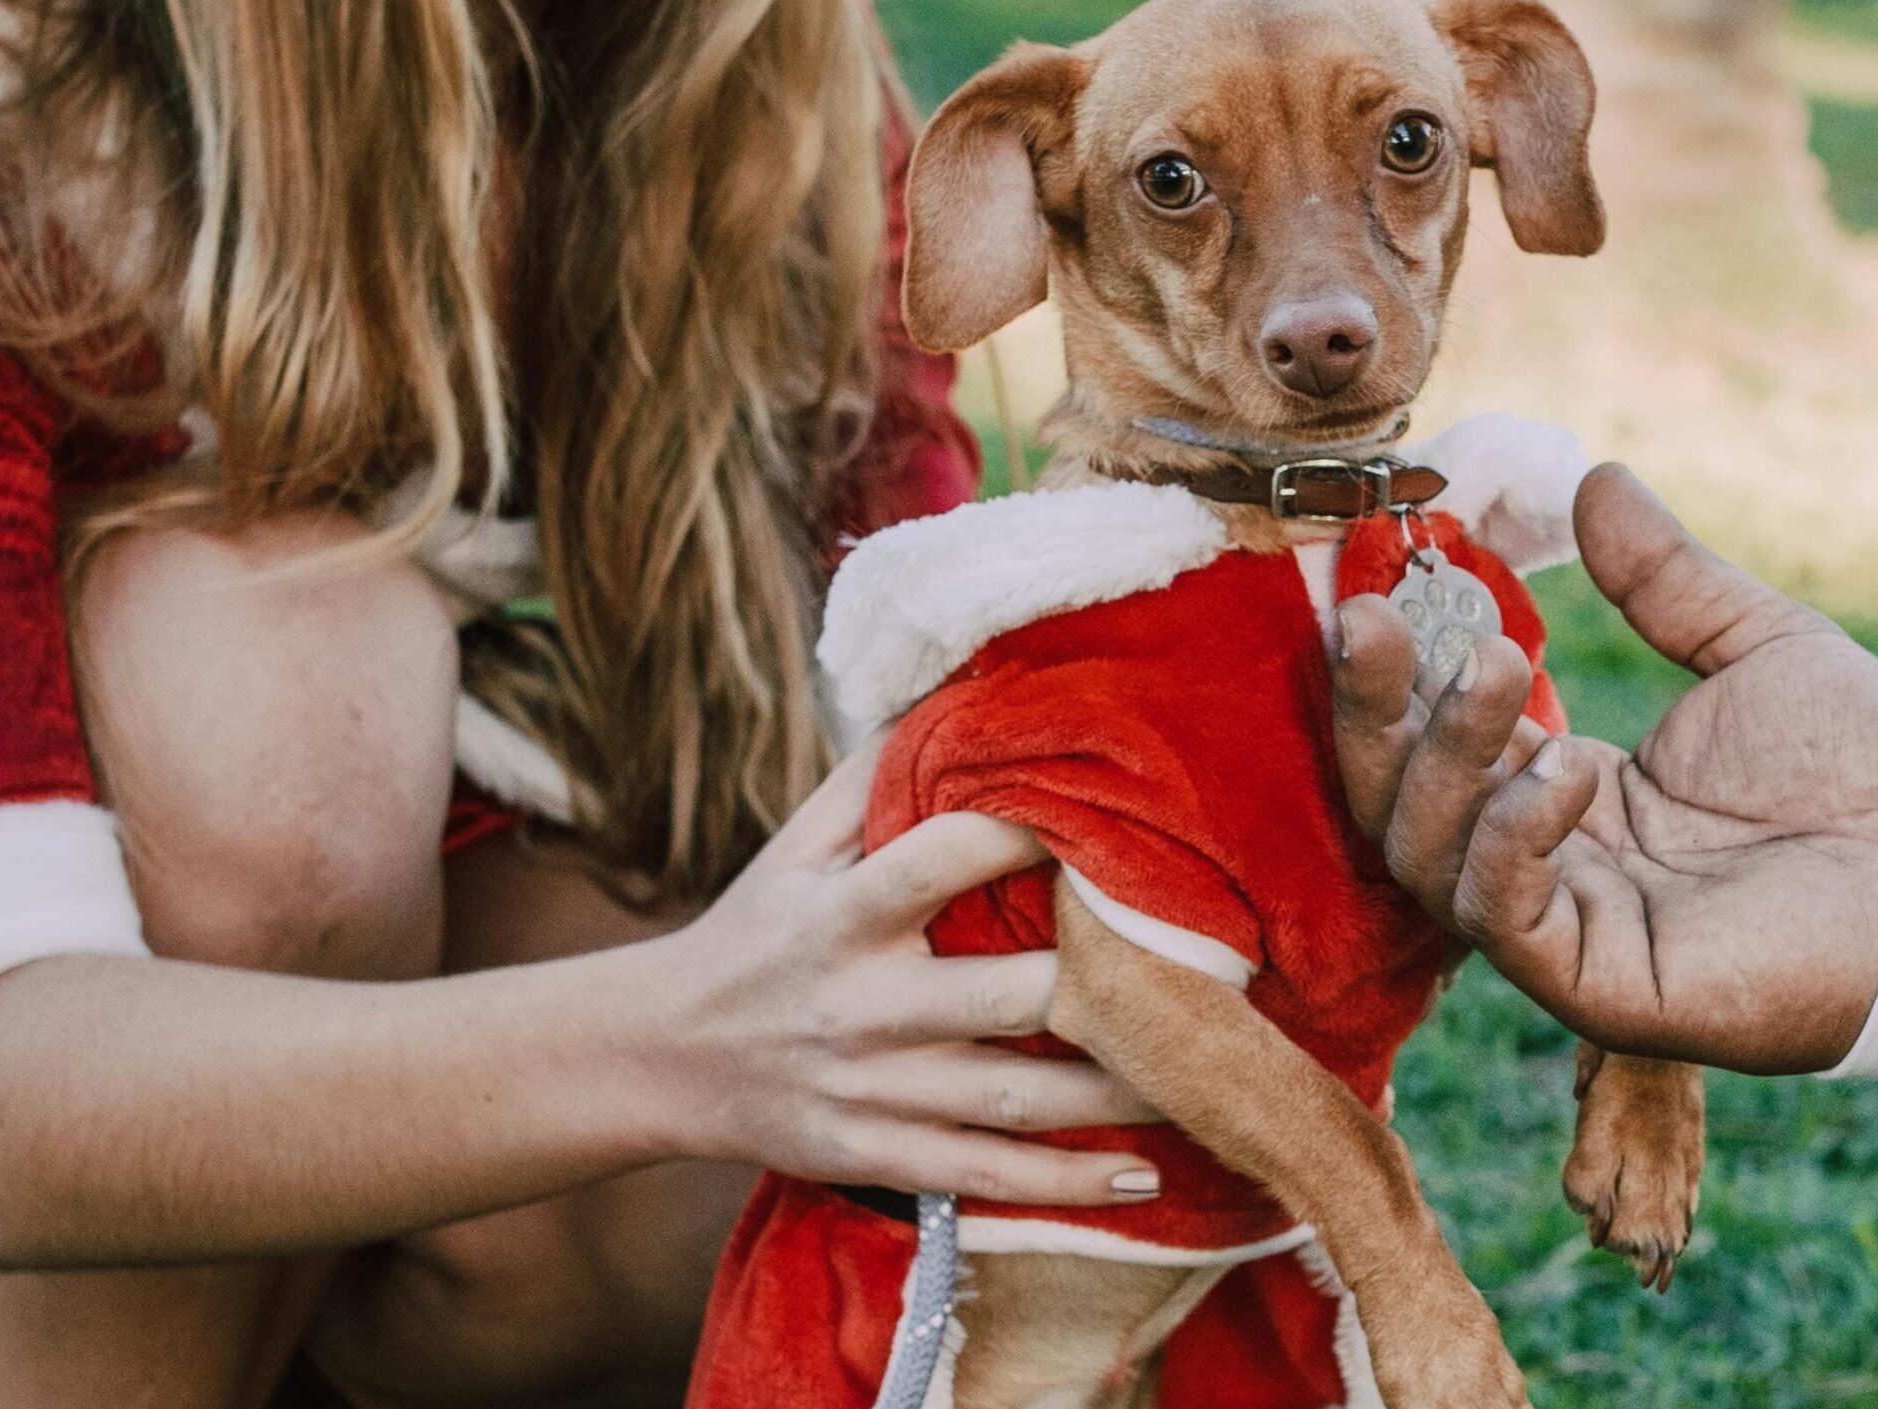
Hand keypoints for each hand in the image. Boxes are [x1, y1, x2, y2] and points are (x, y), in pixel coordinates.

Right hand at [655, 739, 1161, 1203]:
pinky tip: (1144, 1177)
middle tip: (1217, 968)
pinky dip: (1067, 1186)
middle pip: (1012, 995)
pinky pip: (986, 1175)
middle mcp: (863, 1005)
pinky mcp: (875, 1158)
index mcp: (844, 915)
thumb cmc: (754, 932)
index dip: (1027, 835)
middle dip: (1114, 987)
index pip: (943, 861)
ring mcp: (873, 1090)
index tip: (1108, 820)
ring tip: (1209, 1075)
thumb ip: (872, 777)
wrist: (661, 1056)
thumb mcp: (793, 849)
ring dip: (1122, 1092)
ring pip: (1019, 1099)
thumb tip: (958, 692)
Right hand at [1331, 464, 1877, 1072]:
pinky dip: (1510, 839)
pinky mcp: (1597, 984)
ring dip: (1445, 759)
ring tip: (1503, 669)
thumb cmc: (1865, 773)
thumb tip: (1593, 477)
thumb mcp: (1752, 646)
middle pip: (1395, 803)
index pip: (1427, 743)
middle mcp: (1542, 865)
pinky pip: (1501, 917)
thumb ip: (1664, 579)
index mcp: (1562, 793)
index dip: (1387, 678)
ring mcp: (1563, 930)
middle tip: (1374, 621)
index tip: (1370, 599)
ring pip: (1428, 858)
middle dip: (1372, 713)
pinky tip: (1565, 768)